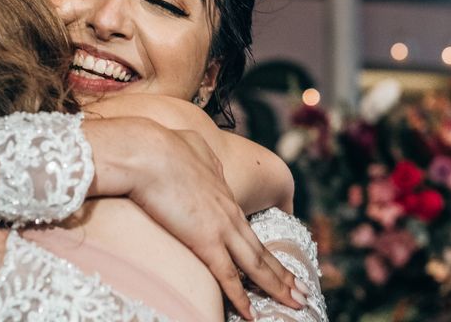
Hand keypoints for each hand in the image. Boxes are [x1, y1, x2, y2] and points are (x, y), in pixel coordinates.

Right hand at [85, 117, 304, 319]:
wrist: (148, 152)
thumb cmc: (162, 147)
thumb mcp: (192, 146)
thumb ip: (204, 158)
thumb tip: (204, 161)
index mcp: (224, 193)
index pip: (247, 229)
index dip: (263, 249)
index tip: (275, 263)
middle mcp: (229, 213)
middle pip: (261, 251)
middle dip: (284, 275)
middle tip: (302, 293)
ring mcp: (221, 228)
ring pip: (256, 266)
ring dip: (277, 288)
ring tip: (297, 304)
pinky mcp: (205, 241)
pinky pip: (228, 277)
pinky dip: (241, 299)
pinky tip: (252, 315)